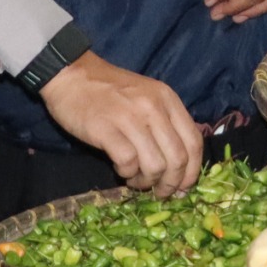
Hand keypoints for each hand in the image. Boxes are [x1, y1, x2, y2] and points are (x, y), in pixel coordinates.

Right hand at [39, 54, 201, 195]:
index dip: (192, 172)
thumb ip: (165, 123)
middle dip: (171, 184)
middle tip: (159, 192)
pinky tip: (119, 168)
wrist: (72, 74)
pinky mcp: (106, 129)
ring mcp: (130, 118)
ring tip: (135, 180)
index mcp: (168, 99)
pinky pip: (128, 162)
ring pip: (155, 165)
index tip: (183, 189)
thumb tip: (179, 166)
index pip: (194, 142)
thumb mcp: (147, 97)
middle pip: (177, 159)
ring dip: (147, 182)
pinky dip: (126, 173)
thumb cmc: (110, 90)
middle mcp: (154, 108)